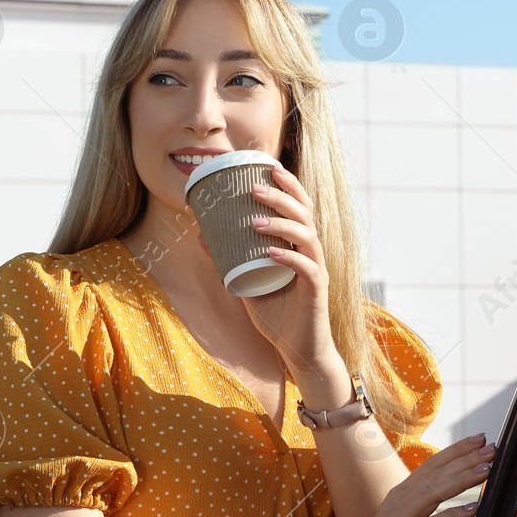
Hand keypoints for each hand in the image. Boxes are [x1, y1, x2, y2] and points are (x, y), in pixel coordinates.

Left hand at [190, 163, 340, 390]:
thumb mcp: (246, 281)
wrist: (298, 349)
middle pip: (305, 214)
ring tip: (255, 220)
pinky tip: (271, 254)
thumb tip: (199, 234)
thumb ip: (228, 258)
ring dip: (283, 224)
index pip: (299, 207)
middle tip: (254, 188)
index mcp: (298, 245)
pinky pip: (307, 269)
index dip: (288, 185)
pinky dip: (289, 259)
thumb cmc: (276, 314)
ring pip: (308, 237)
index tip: (269, 167)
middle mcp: (311, 252)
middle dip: (282, 197)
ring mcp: (316, 270)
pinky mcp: (317, 292)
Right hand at [338, 436, 495, 516]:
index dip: (456, 453)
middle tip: (492, 446)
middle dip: (465, 458)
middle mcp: (397, 503)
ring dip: (461, 479)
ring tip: (487, 469)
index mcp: (402, 499)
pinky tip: (473, 508)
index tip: (481, 441)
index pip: (432, 468)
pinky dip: (451, 516)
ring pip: (432, 493)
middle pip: (435, 474)